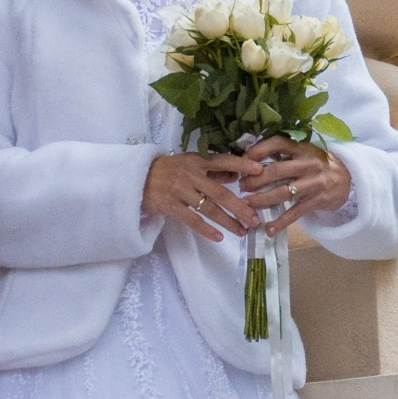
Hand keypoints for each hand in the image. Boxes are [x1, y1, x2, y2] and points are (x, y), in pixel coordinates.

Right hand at [143, 151, 265, 241]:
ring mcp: (180, 191)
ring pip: (209, 209)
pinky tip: (219, 237)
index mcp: (197, 161)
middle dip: (240, 207)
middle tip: (255, 218)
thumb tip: (236, 176)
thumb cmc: (168, 170)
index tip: (261, 171)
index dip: (242, 166)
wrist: (136, 178)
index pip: (223, 161)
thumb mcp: (189, 163)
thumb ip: (211, 170)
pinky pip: (192, 220)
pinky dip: (206, 229)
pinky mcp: (170, 206)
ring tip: (242, 231)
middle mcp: (191, 175)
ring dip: (228, 221)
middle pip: (221, 193)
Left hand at [237, 135, 353, 235]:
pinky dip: (280, 222)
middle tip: (241, 185)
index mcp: (304, 148)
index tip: (243, 159)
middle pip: (276, 170)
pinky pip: (295, 213)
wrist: (348, 180)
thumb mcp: (306, 153)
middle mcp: (309, 164)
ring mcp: (314, 183)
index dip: (258, 150)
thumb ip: (285, 153)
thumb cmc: (320, 165)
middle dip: (255, 179)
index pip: (278, 143)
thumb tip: (251, 156)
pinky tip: (268, 229)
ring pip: (282, 192)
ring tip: (247, 204)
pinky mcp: (317, 201)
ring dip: (261, 200)